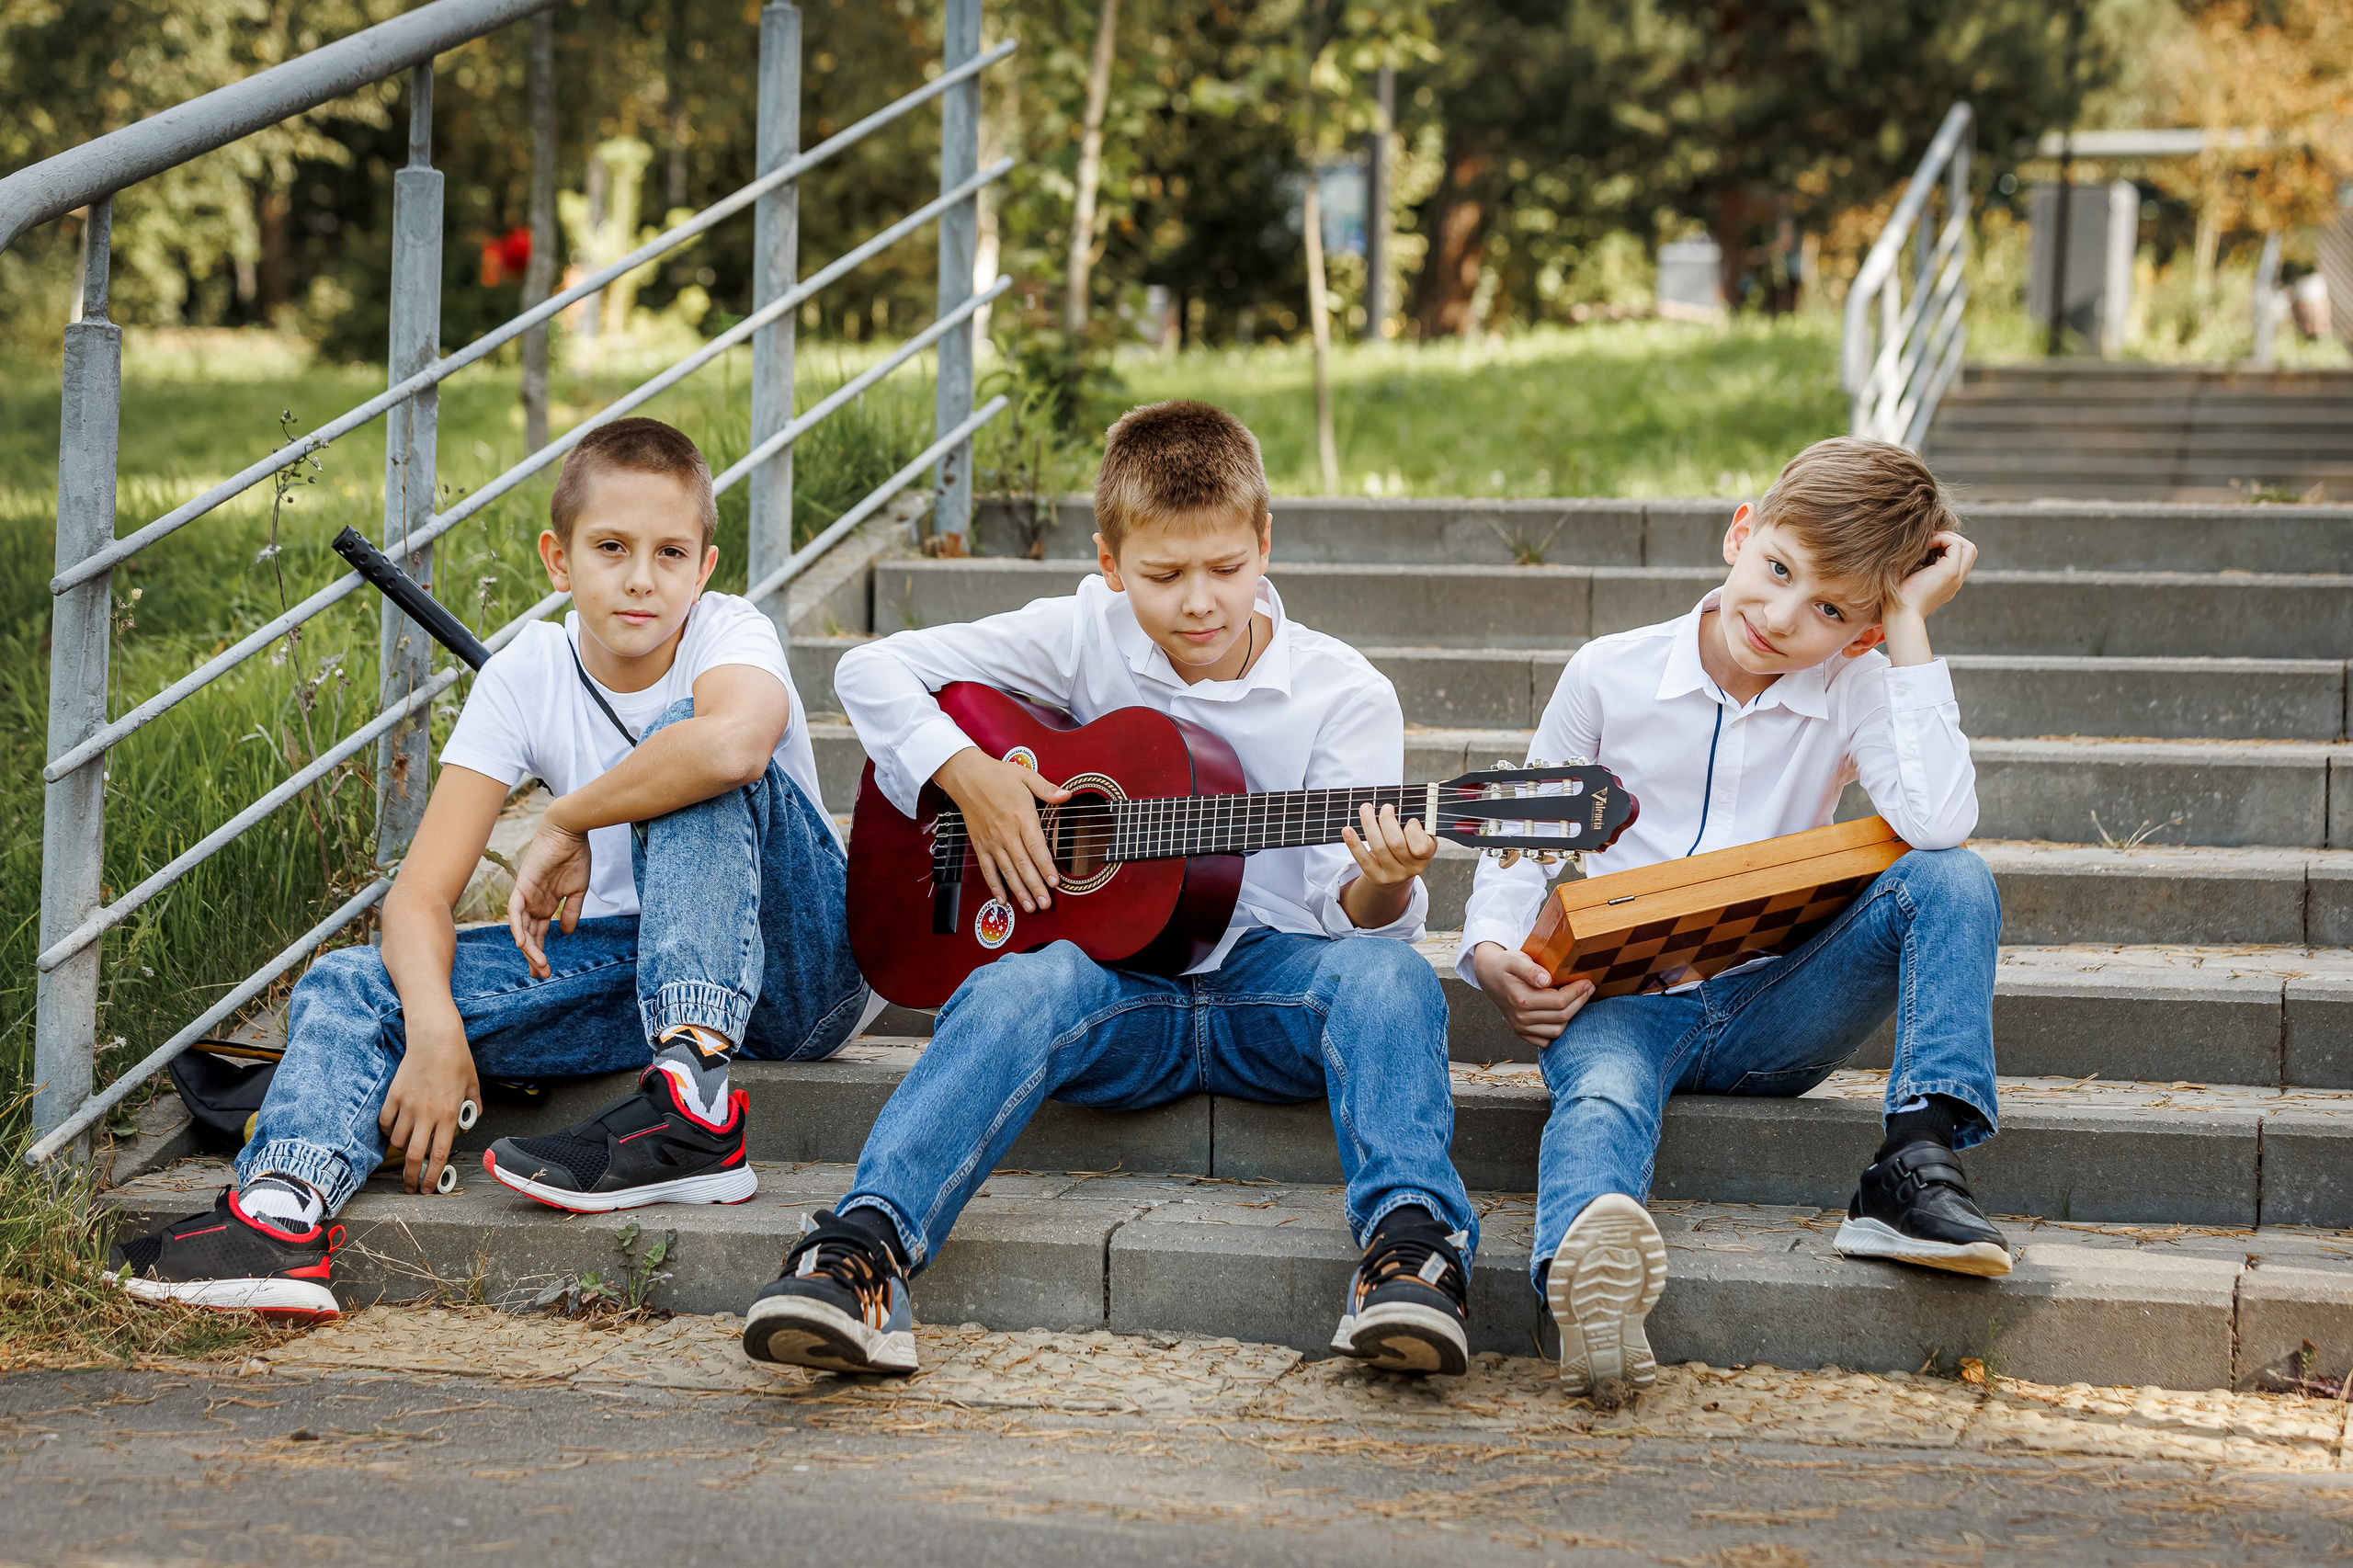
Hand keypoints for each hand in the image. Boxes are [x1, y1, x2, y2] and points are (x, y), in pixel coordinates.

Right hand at [379, 1007, 479, 1194]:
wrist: (435, 1038)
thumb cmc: (457, 1059)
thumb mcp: (473, 1085)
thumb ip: (473, 1108)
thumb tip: (467, 1127)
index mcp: (449, 1115)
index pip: (438, 1155)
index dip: (433, 1177)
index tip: (429, 1190)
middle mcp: (427, 1115)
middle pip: (413, 1156)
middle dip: (410, 1178)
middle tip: (409, 1187)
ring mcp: (408, 1106)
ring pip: (396, 1140)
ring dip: (400, 1149)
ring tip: (405, 1148)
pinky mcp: (393, 1096)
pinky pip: (385, 1121)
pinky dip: (387, 1129)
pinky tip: (392, 1129)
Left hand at [508, 810, 592, 978]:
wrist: (571, 832)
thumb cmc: (576, 857)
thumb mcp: (578, 891)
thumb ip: (572, 912)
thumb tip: (566, 934)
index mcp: (546, 904)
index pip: (539, 933)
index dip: (540, 951)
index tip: (545, 970)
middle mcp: (533, 902)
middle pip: (529, 934)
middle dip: (534, 955)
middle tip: (541, 974)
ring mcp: (527, 895)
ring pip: (521, 927)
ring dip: (528, 946)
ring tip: (537, 963)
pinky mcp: (523, 886)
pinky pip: (515, 910)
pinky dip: (517, 926)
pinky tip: (522, 943)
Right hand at [935, 747, 1071, 912]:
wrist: (967, 777)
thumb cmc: (999, 775)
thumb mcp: (1026, 776)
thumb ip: (1047, 788)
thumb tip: (1067, 795)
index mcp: (1021, 816)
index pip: (1036, 847)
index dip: (1045, 866)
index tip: (1054, 882)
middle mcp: (1006, 832)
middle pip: (1023, 864)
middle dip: (1035, 886)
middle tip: (1046, 904)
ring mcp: (992, 841)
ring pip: (1007, 871)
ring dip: (1019, 891)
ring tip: (1030, 907)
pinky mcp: (980, 844)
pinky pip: (987, 869)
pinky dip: (994, 885)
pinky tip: (1003, 899)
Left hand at [1340, 801, 1435, 887]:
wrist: (1398, 872)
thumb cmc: (1411, 842)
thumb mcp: (1424, 831)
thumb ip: (1429, 811)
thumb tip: (1442, 783)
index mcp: (1427, 854)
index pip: (1421, 846)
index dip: (1414, 831)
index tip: (1410, 819)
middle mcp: (1412, 867)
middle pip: (1396, 843)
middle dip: (1387, 821)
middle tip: (1385, 807)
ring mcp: (1393, 874)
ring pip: (1378, 848)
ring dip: (1369, 825)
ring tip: (1365, 808)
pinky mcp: (1376, 877)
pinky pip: (1363, 860)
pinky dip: (1354, 843)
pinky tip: (1347, 829)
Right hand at [1471, 941, 1594, 1049]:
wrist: (1489, 975)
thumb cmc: (1505, 965)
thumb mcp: (1515, 959)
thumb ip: (1530, 969)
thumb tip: (1545, 980)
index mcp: (1522, 999)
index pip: (1560, 1001)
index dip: (1577, 992)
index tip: (1587, 982)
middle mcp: (1521, 1018)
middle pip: (1562, 1016)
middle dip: (1580, 1001)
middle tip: (1589, 988)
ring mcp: (1521, 1028)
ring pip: (1558, 1030)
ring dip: (1572, 1016)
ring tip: (1578, 999)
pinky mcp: (1522, 1033)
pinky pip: (1547, 1040)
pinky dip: (1558, 1030)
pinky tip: (1563, 1015)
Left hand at [1887, 530, 1976, 621]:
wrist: (1900, 613)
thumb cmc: (1898, 598)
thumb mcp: (1911, 579)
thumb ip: (1919, 567)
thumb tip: (1917, 550)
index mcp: (1949, 583)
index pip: (1961, 557)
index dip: (1948, 545)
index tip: (1927, 546)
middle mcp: (1957, 580)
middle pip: (1969, 551)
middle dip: (1952, 539)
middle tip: (1931, 540)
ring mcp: (1956, 577)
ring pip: (1968, 547)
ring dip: (1948, 538)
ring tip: (1929, 542)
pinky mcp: (1950, 572)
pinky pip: (1956, 545)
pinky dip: (1942, 539)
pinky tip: (1926, 545)